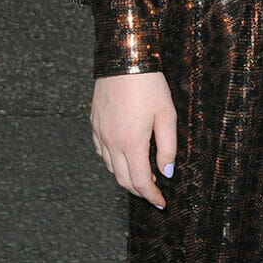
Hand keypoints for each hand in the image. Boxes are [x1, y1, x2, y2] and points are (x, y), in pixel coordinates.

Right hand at [91, 72, 177, 206]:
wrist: (124, 60)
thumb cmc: (149, 85)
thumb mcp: (167, 115)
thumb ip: (167, 147)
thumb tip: (166, 172)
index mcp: (132, 142)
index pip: (140, 182)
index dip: (151, 196)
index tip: (161, 203)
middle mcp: (112, 142)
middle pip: (123, 179)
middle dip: (139, 191)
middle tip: (154, 193)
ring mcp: (100, 133)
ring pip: (110, 167)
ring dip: (127, 176)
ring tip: (144, 174)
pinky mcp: (94, 123)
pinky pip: (102, 151)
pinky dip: (113, 162)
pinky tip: (125, 157)